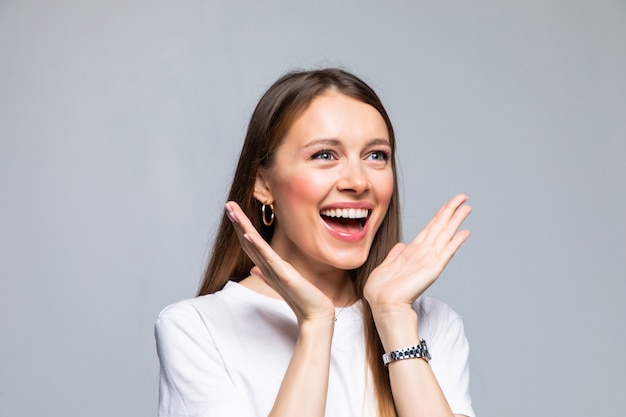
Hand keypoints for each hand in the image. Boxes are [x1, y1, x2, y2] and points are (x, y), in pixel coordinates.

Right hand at [225, 201, 335, 324]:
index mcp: (268, 266)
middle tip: (228, 204)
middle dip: (238, 222)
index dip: (241, 226)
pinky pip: (268, 259)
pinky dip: (257, 246)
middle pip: (248, 241)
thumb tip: (254, 268)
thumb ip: (267, 274)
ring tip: (233, 212)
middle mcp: (267, 267)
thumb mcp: (284, 281)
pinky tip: (249, 234)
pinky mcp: (283, 276)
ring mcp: (274, 271)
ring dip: (243, 228)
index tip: (234, 209)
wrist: (315, 314)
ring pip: (254, 246)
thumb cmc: (301, 298)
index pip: (251, 243)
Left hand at [363, 194, 470, 312]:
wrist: (383, 304)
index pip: (429, 228)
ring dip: (456, 220)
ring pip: (445, 234)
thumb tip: (402, 244)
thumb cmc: (381, 290)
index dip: (439, 214)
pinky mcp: (433, 268)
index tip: (449, 204)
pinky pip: (447, 251)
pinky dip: (456, 241)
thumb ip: (395, 254)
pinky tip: (465, 232)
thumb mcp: (385, 266)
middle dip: (451, 211)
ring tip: (467, 207)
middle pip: (441, 226)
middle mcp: (423, 253)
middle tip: (464, 197)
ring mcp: (430, 260)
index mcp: (412, 251)